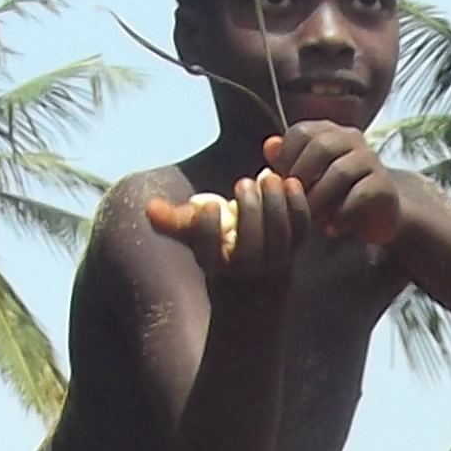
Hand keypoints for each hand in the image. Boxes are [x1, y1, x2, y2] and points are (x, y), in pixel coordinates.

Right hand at [144, 167, 308, 285]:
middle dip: (249, 210)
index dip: (208, 229)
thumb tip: (149, 207)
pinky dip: (298, 204)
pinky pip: (302, 227)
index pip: (209, 250)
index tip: (209, 204)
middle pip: (252, 243)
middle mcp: (247, 266)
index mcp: (217, 263)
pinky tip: (289, 181)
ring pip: (280, 235)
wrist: (257, 274)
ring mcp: (276, 258)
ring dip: (275, 203)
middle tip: (243, 182)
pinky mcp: (298, 246)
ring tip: (267, 176)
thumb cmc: (219, 246)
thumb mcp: (194, 236)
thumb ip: (173, 220)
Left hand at [267, 125, 405, 249]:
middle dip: (302, 177)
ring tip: (310, 218)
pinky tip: (330, 229)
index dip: (286, 158)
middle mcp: (351, 139)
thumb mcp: (307, 179)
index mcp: (328, 132)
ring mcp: (370, 160)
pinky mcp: (383, 185)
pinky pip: (360, 194)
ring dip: (319, 198)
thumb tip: (269, 146)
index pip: (301, 132)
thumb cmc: (335, 194)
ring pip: (340, 172)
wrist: (376, 214)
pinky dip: (341, 215)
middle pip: (321, 147)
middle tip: (293, 203)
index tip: (280, 186)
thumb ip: (287, 162)